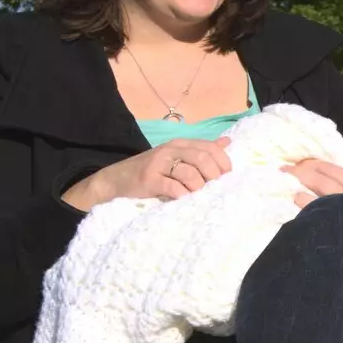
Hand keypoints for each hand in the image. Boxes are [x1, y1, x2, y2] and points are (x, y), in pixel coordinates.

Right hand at [63, 137, 232, 210]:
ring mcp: (158, 164)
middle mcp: (170, 150)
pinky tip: (184, 200)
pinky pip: (173, 187)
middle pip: (202, 158)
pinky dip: (183, 195)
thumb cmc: (151, 170)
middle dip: (214, 176)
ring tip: (198, 196)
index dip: (223, 162)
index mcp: (180, 144)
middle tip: (215, 190)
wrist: (116, 180)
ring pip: (190, 173)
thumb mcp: (176, 157)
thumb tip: (227, 142)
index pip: (209, 148)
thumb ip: (200, 150)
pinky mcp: (149, 180)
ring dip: (199, 187)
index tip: (227, 178)